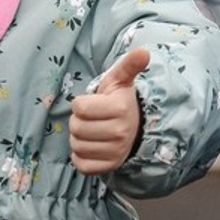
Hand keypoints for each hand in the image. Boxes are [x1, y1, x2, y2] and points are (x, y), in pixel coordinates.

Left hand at [70, 48, 148, 174]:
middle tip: (91, 118)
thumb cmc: (121, 102)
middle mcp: (120, 132)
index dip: (81, 103)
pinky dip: (81, 156)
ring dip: (79, 138)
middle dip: (79, 121)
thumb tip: (144, 52)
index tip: (93, 103)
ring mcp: (115, 152)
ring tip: (92, 131)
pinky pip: (81, 164)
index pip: (79, 107)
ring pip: (76, 146)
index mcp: (120, 108)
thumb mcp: (121, 81)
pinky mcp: (109, 167)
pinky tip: (91, 146)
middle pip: (76, 127)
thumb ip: (129, 65)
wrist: (137, 128)